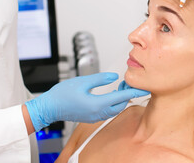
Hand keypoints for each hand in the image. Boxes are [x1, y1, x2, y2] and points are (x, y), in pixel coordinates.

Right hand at [24, 73, 149, 130]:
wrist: (49, 107)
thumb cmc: (62, 94)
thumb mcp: (83, 81)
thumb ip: (101, 79)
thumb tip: (114, 77)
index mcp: (97, 104)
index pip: (121, 98)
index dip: (134, 92)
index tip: (144, 88)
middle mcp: (98, 113)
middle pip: (120, 105)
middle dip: (127, 94)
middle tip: (129, 82)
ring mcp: (95, 116)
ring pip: (115, 109)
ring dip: (120, 99)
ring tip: (121, 86)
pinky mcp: (92, 117)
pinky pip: (108, 111)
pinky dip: (113, 103)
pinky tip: (112, 94)